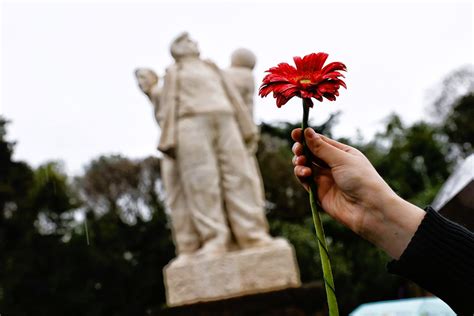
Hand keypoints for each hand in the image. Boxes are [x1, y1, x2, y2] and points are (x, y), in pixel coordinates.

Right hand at [291, 128, 424, 258]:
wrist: (369, 209)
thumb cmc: (361, 179)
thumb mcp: (341, 159)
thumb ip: (321, 147)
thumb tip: (306, 131)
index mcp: (341, 153)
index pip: (320, 141)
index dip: (306, 137)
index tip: (294, 133)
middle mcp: (332, 165)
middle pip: (310, 153)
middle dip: (301, 150)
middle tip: (298, 150)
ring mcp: (325, 179)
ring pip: (305, 166)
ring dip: (299, 162)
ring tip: (302, 163)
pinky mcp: (319, 192)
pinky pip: (305, 180)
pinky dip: (301, 174)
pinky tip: (304, 172)